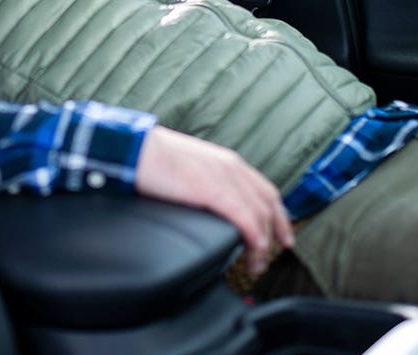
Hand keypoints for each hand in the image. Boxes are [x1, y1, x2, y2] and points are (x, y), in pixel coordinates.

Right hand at [135, 125, 294, 276]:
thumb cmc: (152, 159)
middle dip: (275, 233)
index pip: (264, 190)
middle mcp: (233, 168)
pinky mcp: (216, 193)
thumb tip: (205, 204)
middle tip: (269, 256)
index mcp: (227, 161)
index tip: (280, 235)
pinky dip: (254, 239)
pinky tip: (252, 253)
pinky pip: (246, 220)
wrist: (137, 151)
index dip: (277, 215)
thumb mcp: (189, 169)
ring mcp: (227, 180)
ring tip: (254, 265)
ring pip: (260, 216)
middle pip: (268, 205)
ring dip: (261, 244)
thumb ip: (204, 183)